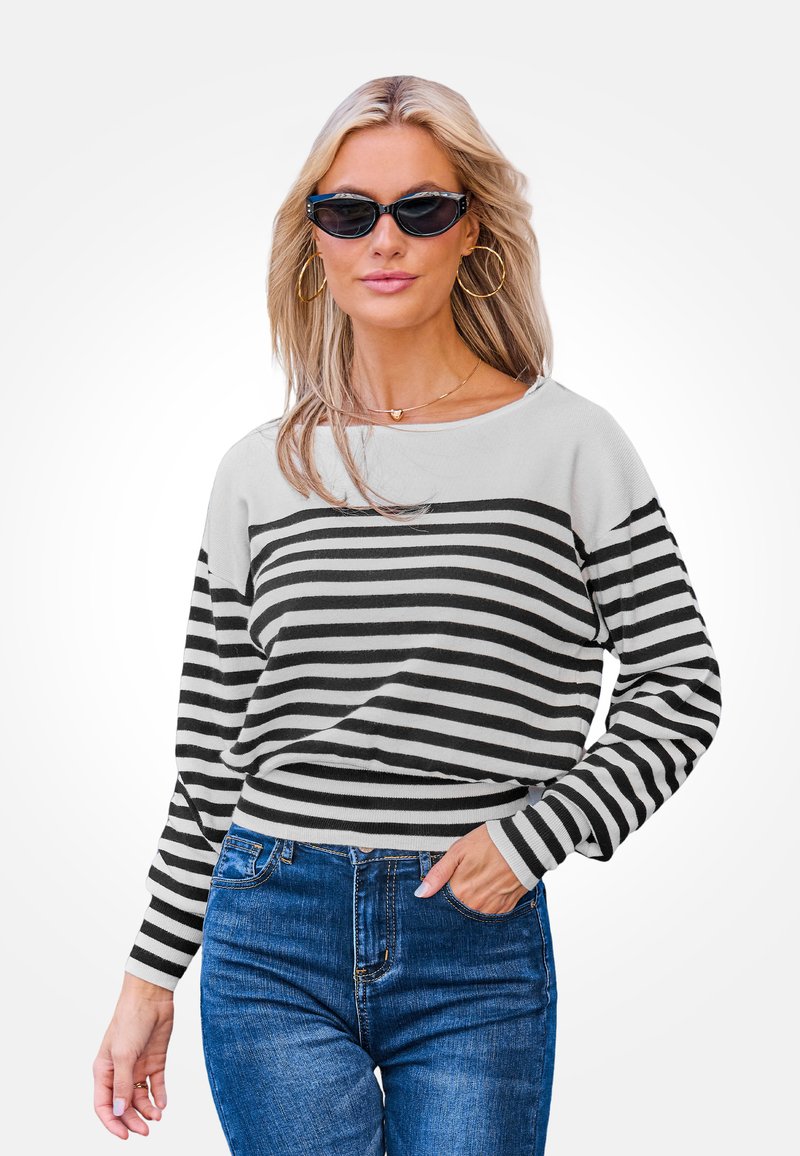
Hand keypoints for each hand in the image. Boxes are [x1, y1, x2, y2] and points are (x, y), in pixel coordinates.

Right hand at [92, 973, 174, 1138]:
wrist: (151, 997)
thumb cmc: (130, 1020)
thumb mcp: (124, 1055)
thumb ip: (122, 1085)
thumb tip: (120, 1112)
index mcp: (104, 1071)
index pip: (104, 1105)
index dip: (112, 1123)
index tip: (125, 1136)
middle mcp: (119, 1071)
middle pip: (124, 1105)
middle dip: (133, 1120)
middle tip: (146, 1131)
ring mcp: (137, 1066)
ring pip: (140, 1097)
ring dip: (148, 1109)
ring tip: (157, 1116)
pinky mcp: (154, 1060)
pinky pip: (156, 1084)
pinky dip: (159, 1096)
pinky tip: (163, 1104)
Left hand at [416, 823, 528, 912]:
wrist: (524, 844)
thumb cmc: (489, 843)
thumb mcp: (459, 851)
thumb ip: (438, 874)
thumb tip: (420, 894)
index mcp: (460, 891)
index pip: (441, 905)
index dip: (438, 899)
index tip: (439, 891)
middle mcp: (475, 905)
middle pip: (456, 913)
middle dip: (452, 904)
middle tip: (459, 885)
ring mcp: (491, 909)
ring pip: (472, 915)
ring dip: (469, 906)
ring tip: (473, 887)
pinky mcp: (505, 908)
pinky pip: (489, 915)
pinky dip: (484, 906)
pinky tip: (485, 893)